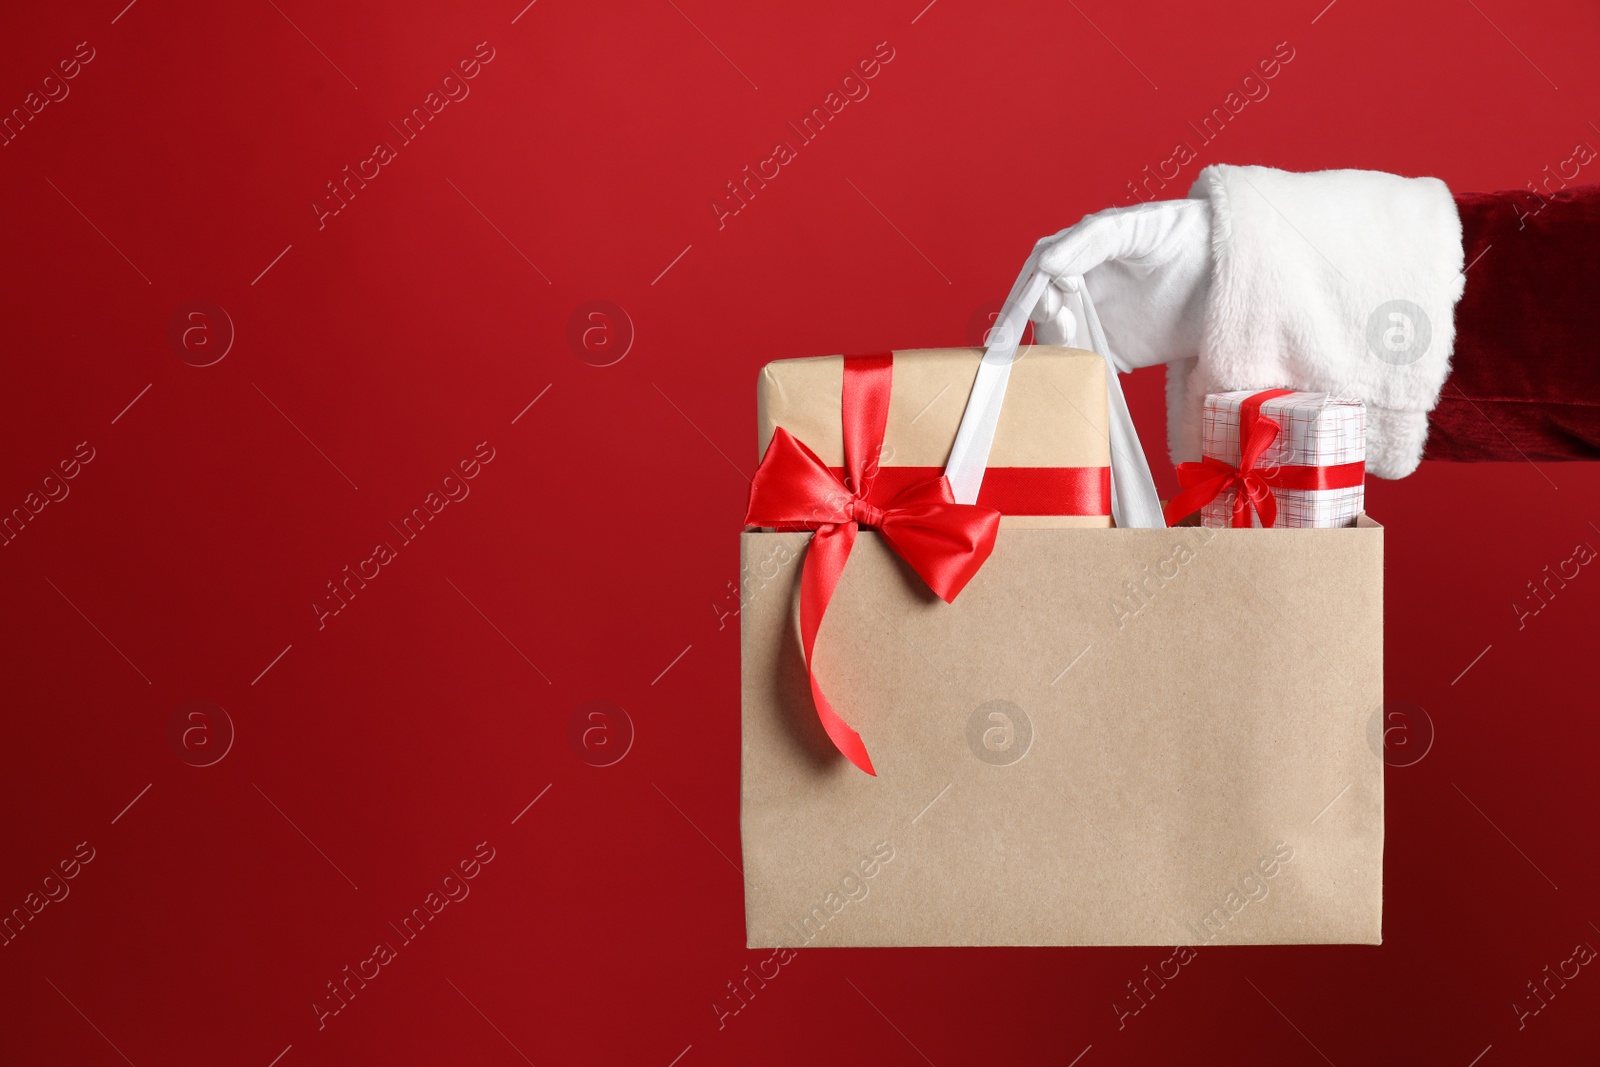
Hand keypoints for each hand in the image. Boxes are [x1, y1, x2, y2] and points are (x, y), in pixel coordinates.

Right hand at [1028, 199, 1211, 371]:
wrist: (1232, 272)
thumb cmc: (1186, 235)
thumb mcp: (1137, 226)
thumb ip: (1091, 239)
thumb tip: (1046, 265)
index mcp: (1080, 255)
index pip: (1041, 269)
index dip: (1039, 282)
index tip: (1059, 291)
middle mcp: (1083, 289)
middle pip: (1044, 306)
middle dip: (1043, 314)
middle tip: (1060, 319)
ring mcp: (1097, 323)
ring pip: (1056, 338)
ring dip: (1053, 342)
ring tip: (1071, 336)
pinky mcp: (1114, 354)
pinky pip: (1083, 366)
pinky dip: (1073, 370)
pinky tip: (1079, 366)